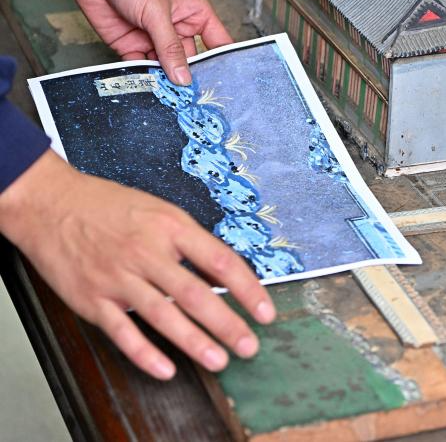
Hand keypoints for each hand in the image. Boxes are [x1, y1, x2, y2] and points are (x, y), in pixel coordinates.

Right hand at [0, 151, 275, 379]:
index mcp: (171, 227)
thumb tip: (225, 272)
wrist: (52, 205)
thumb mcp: (161, 212)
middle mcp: (147, 253)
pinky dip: (144, 353)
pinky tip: (166, 368)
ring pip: (163, 315)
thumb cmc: (110, 206)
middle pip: (195, 294)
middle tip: (249, 346)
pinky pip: (122, 332)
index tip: (266, 312)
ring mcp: (119, 278)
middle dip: (227, 323)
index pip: (220, 261)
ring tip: (219, 360)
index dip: (248, 290)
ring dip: (194, 342)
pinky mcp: (93, 299)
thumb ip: (192, 243)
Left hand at [53, 0, 232, 85]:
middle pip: (189, 61)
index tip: (224, 84)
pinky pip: (140, 66)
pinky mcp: (130, 45)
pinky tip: (146, 85)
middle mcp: (175, 28)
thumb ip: (170, 47)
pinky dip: (142, 77)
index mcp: (194, 14)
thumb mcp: (157, 12)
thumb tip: (183, 76)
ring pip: (164, 67)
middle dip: (188, 77)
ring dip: (164, 80)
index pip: (217, 42)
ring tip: (167, 96)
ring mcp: (153, 38)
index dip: (222, 62)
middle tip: (190, 97)